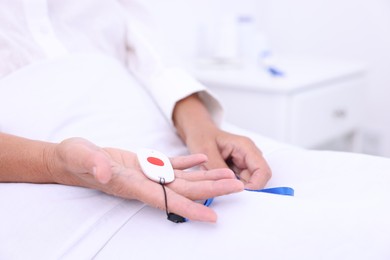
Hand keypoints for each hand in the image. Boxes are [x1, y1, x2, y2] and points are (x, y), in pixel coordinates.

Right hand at [48, 138, 243, 221]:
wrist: (71, 159)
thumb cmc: (74, 159)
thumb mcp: (80, 157)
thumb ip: (93, 164)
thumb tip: (106, 172)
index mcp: (132, 185)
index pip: (166, 200)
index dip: (190, 209)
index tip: (213, 218)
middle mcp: (145, 183)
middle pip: (185, 190)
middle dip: (212, 190)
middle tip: (238, 188)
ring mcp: (147, 174)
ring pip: (183, 179)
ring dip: (207, 177)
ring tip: (229, 176)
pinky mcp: (145, 164)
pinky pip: (172, 164)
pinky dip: (189, 162)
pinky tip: (203, 159)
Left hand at [185, 126, 271, 189]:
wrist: (198, 132)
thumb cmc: (202, 136)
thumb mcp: (206, 151)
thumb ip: (218, 167)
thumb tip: (230, 184)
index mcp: (245, 147)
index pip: (262, 170)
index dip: (256, 185)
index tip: (240, 192)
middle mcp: (249, 155)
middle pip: (258, 179)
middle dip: (243, 188)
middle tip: (226, 190)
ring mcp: (244, 162)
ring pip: (248, 182)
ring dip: (234, 186)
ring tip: (217, 181)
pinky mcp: (238, 169)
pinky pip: (239, 182)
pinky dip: (230, 184)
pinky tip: (218, 180)